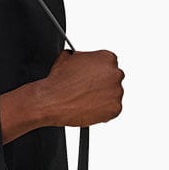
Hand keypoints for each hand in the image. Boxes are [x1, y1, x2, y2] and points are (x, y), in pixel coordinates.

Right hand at [0, 49, 124, 142]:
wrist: (52, 101)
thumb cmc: (59, 81)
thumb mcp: (68, 57)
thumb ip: (81, 57)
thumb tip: (78, 58)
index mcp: (107, 58)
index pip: (109, 65)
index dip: (98, 74)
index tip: (92, 80)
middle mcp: (115, 73)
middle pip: (113, 80)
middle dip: (103, 86)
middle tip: (89, 92)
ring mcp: (117, 92)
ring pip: (113, 96)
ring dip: (103, 99)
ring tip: (86, 101)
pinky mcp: (115, 109)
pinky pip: (112, 111)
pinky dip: (103, 112)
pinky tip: (89, 109)